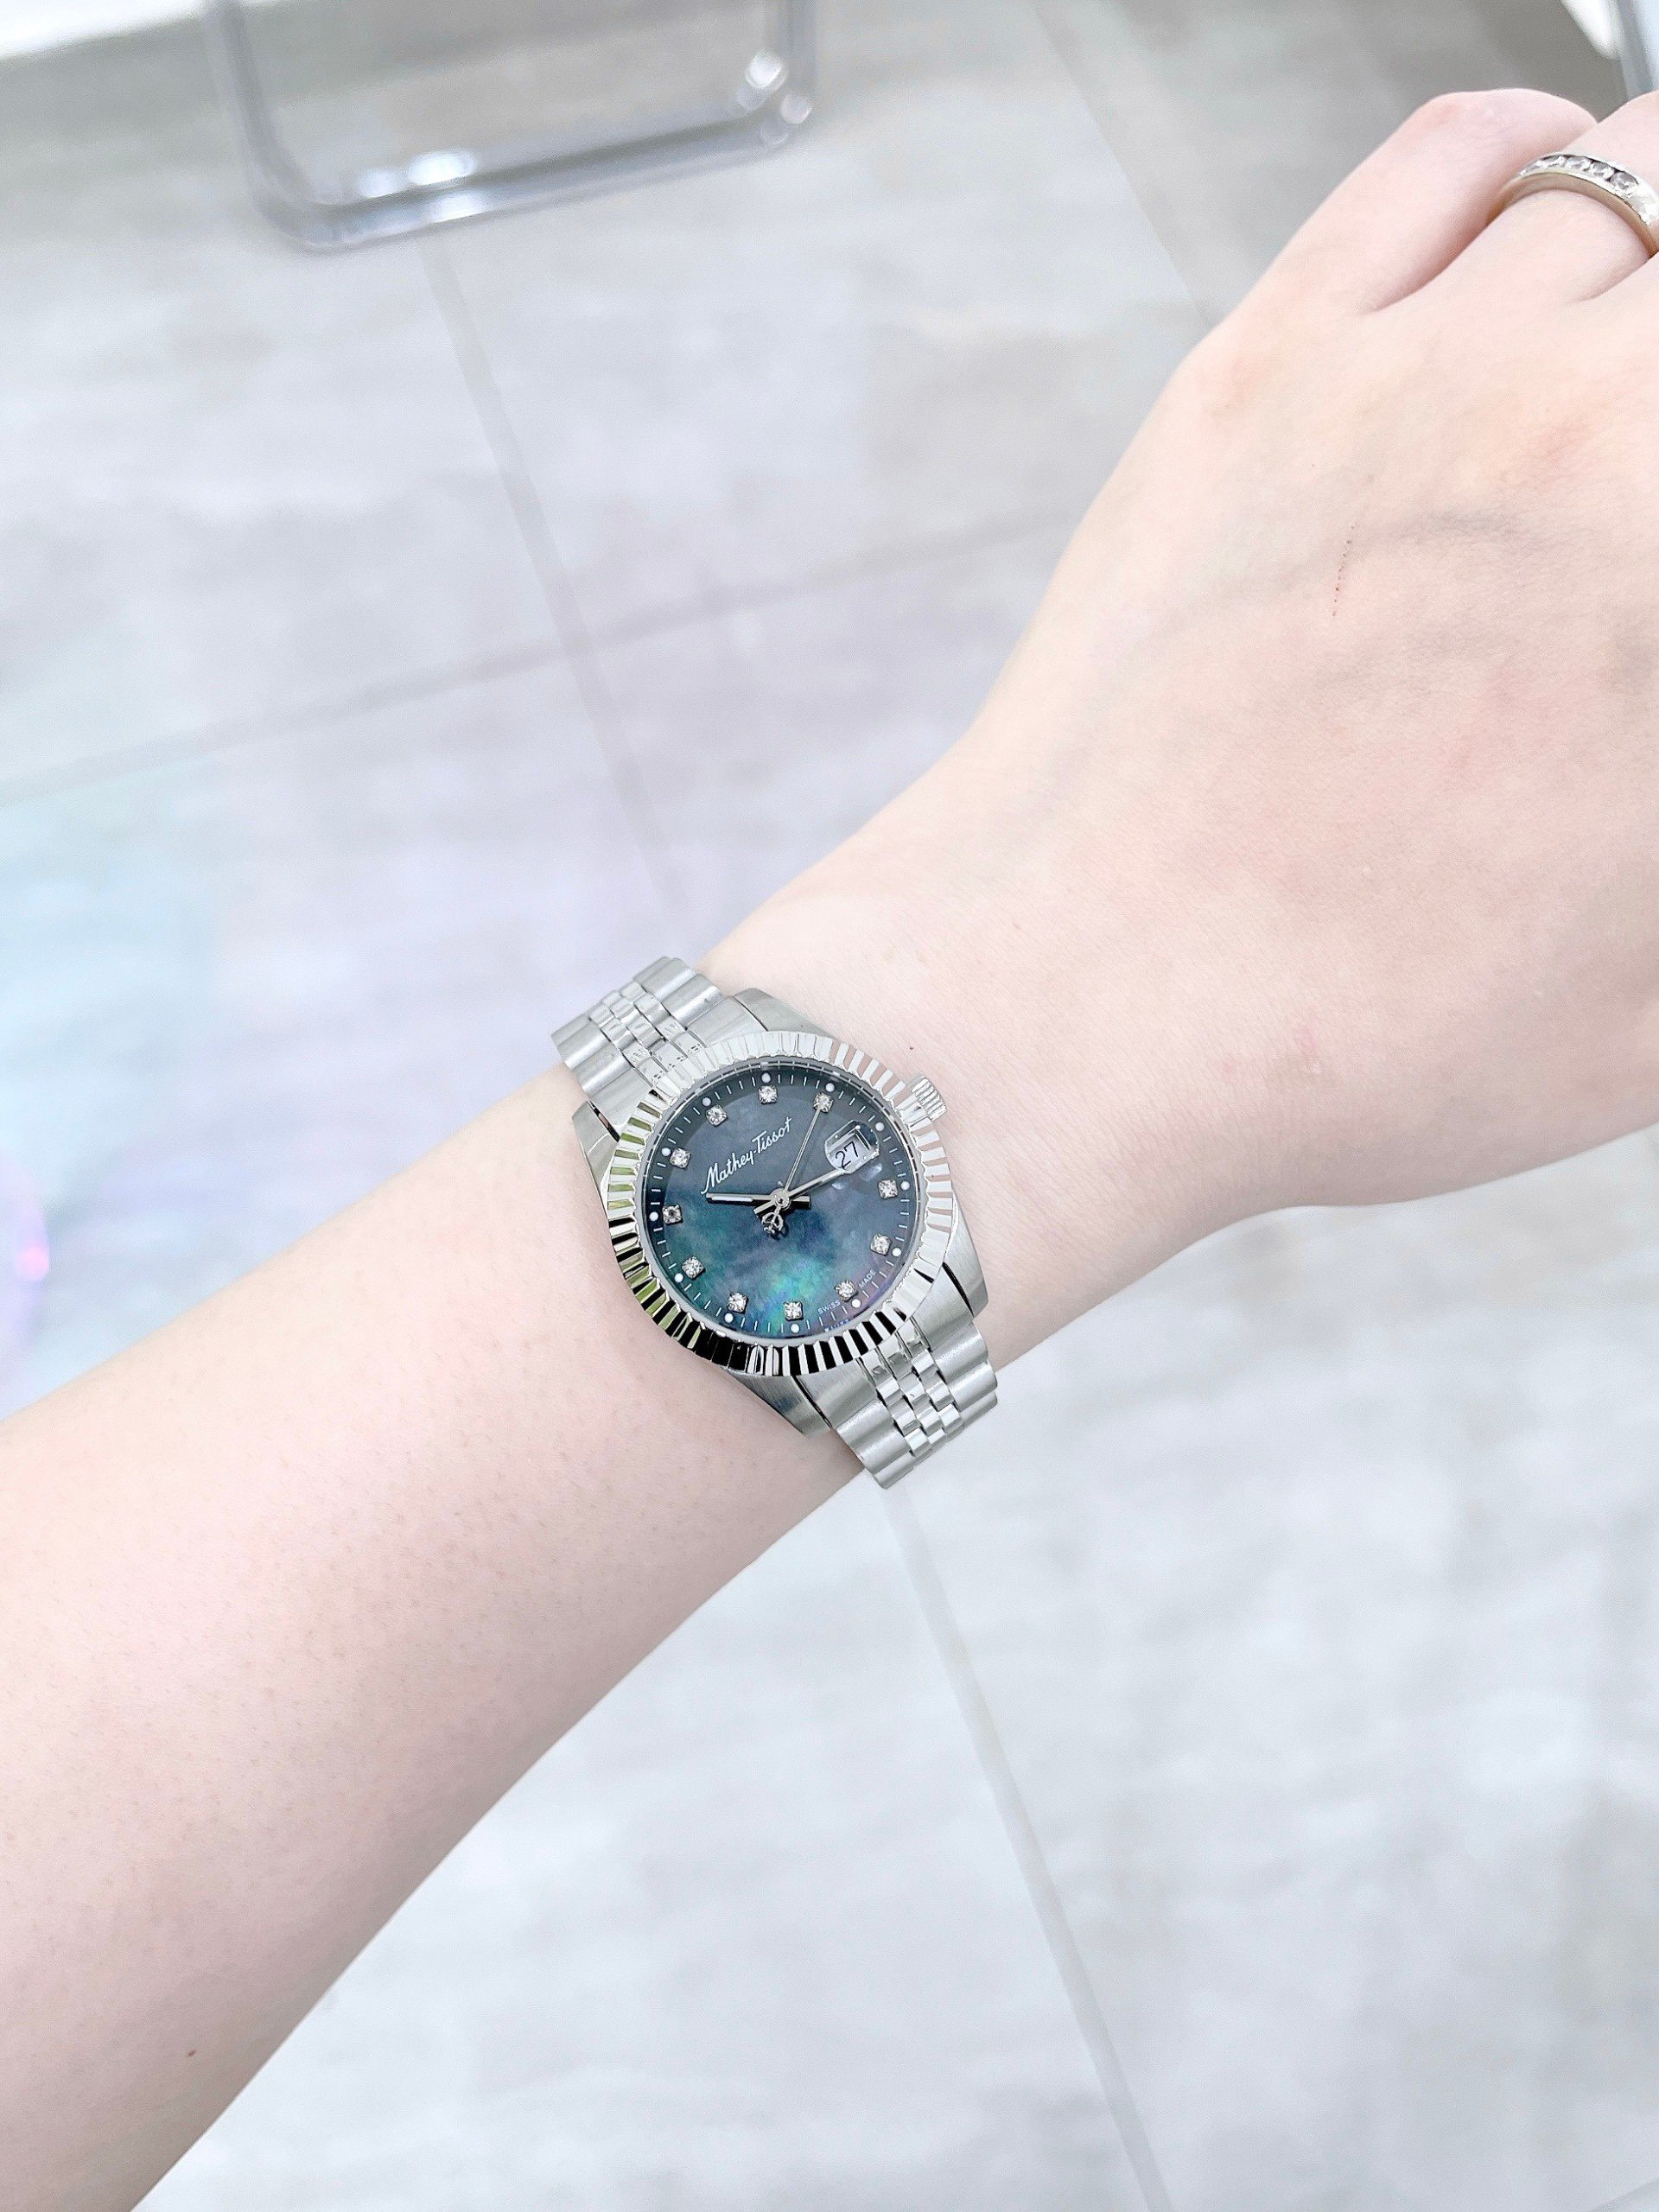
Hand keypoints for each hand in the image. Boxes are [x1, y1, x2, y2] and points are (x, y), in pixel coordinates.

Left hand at [718, 87, 1658, 1351]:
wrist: (1073, 1015)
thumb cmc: (1340, 1038)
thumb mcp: (1649, 1006)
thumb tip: (1646, 698)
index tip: (1654, 608)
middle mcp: (1587, 443)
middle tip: (1633, 481)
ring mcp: (1417, 379)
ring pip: (1634, 189)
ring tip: (1633, 358)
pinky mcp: (1266, 365)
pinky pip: (1448, 164)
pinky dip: (1537, 151)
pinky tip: (1553, 211)